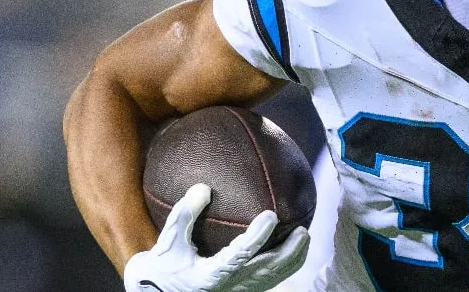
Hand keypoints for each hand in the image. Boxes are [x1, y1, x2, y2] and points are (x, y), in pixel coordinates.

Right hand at [124, 183, 309, 291]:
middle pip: (267, 271)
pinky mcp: (241, 290)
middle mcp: (228, 286)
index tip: (271, 215)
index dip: (257, 237)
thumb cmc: (163, 266)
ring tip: (305, 237)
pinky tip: (292, 246)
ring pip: (273, 278)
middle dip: (288, 252)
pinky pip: (269, 280)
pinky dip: (285, 264)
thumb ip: (184, 215)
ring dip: (292, 260)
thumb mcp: (168, 241)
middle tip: (302, 230)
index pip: (239, 255)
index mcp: (210, 275)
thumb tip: (203, 187)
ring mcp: (237, 290)